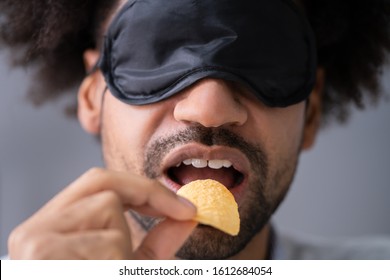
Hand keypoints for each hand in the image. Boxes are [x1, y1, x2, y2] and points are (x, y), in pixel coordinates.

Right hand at [8, 168, 196, 258]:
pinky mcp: (45, 260)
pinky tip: (100, 272)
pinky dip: (118, 266)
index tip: (184, 208)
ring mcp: (36, 246)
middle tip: (171, 222)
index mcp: (51, 225)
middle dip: (143, 205)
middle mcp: (34, 230)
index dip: (146, 188)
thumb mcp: (129, 268)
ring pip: (111, 222)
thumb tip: (187, 216)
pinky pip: (109, 250)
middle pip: (105, 190)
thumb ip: (156, 241)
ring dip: (125, 253)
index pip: (99, 182)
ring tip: (108, 270)